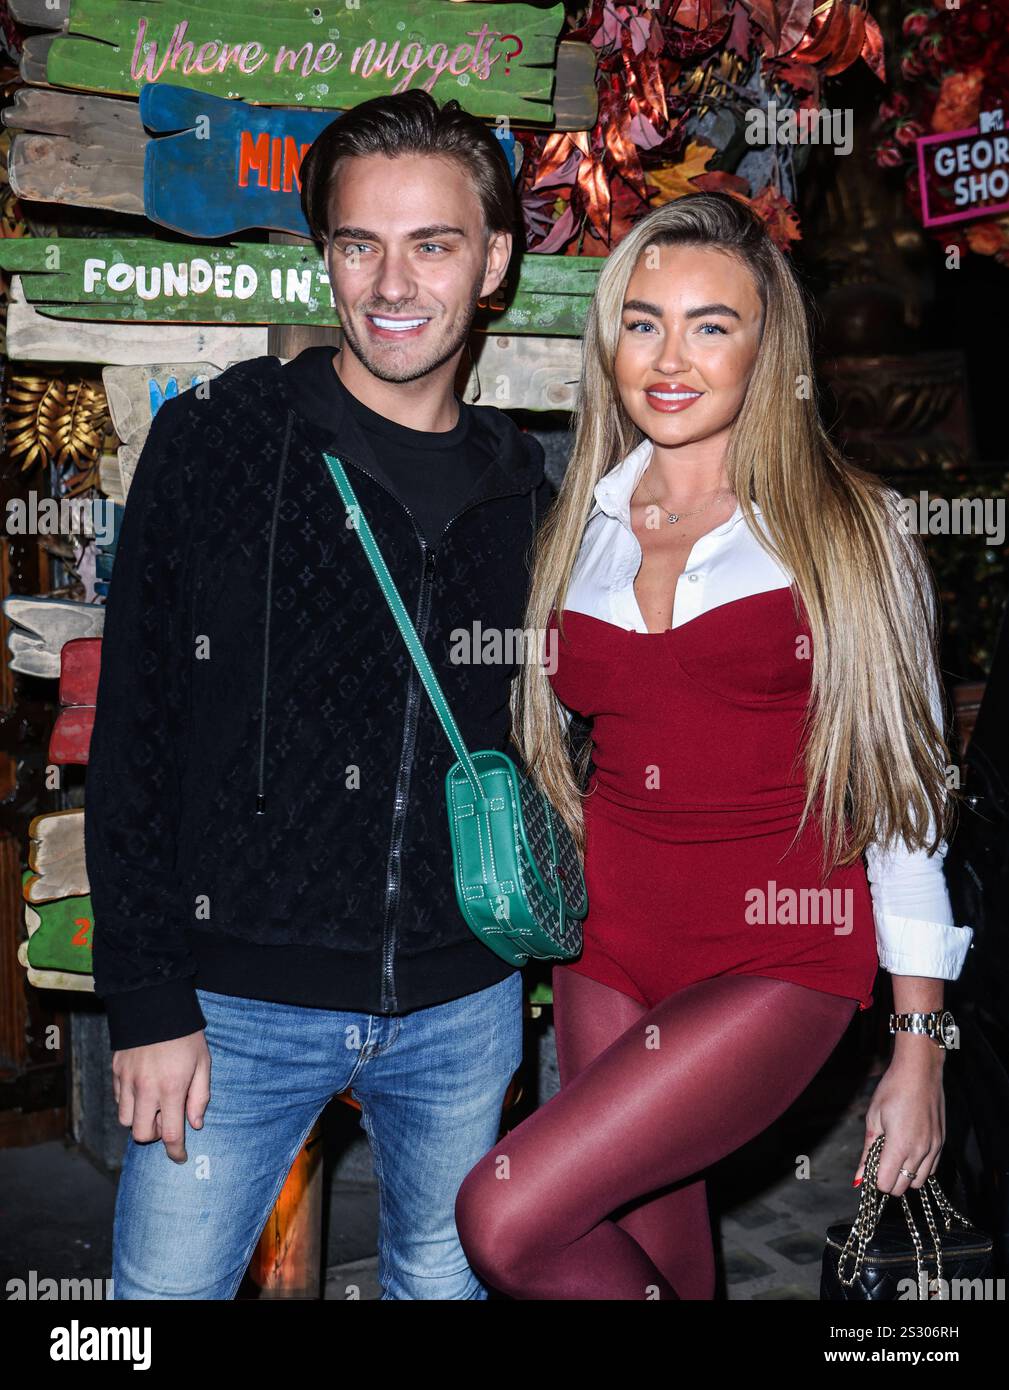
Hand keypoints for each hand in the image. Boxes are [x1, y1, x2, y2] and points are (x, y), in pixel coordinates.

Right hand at [111, 1030, 210, 1162]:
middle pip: (141, 1134)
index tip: (179, 1157)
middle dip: (154, 1135)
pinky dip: (129, 1102)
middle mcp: (146, 1089)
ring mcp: (127, 1081)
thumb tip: (195, 1124)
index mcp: (171, 1088)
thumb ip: (200, 1096)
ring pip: (125, 1120)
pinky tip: (142, 1090)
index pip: (170, 1134)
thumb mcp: (203, 1063)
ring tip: (152, 1104)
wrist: (156, 1005)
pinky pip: (118, 1100)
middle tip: (165, 1121)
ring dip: (139, 1119)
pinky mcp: (116, 1071)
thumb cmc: (186, 1035)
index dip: (175, 1151)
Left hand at [853, 1037, 944, 1197]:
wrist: (920, 1072)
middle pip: (903, 1188)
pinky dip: (919, 1168)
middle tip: (880, 1163)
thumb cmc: (892, 1090)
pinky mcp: (941, 1142)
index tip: (870, 1168)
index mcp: (900, 1146)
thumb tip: (859, 1179)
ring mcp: (934, 1148)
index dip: (875, 1180)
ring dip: (905, 1176)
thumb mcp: (873, 1118)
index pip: (887, 1184)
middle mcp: (920, 1151)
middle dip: (889, 1181)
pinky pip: (931, 1169)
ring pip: (919, 1181)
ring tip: (895, 1156)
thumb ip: (867, 1152)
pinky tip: (909, 1152)